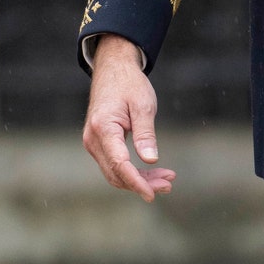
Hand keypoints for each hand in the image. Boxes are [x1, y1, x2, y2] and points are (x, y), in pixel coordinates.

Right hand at [82, 34, 175, 201]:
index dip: (136, 182)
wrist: (113, 69)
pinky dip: (133, 171)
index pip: (120, 164)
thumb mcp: (143, 106)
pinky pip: (114, 164)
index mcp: (103, 128)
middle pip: (116, 173)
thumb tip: (151, 161)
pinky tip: (154, 172)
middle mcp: (93, 139)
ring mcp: (93, 143)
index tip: (152, 195)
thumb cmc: (129, 84)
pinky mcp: (99, 143)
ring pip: (115, 172)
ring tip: (167, 180)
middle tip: (170, 184)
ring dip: (139, 179)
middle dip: (142, 183)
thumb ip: (146, 134)